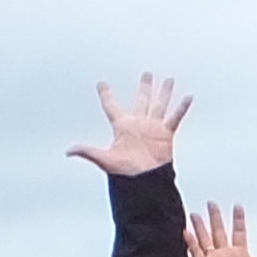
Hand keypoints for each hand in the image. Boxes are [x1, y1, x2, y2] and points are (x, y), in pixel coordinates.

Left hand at [73, 74, 190, 180]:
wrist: (144, 182)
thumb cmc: (124, 173)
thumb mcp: (105, 160)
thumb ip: (88, 151)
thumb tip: (69, 151)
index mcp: (122, 127)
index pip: (111, 106)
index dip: (106, 94)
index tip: (101, 83)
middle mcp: (138, 124)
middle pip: (142, 100)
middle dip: (144, 87)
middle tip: (147, 74)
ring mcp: (153, 128)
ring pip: (159, 105)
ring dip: (164, 92)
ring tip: (168, 79)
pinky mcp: (166, 134)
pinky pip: (175, 118)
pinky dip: (181, 108)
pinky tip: (187, 97)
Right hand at [185, 202, 256, 256]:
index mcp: (241, 254)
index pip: (239, 232)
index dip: (238, 219)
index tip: (237, 206)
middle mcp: (226, 255)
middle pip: (220, 231)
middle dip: (215, 217)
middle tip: (211, 203)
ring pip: (206, 239)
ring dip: (200, 227)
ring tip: (194, 214)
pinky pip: (196, 252)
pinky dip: (191, 242)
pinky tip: (187, 231)